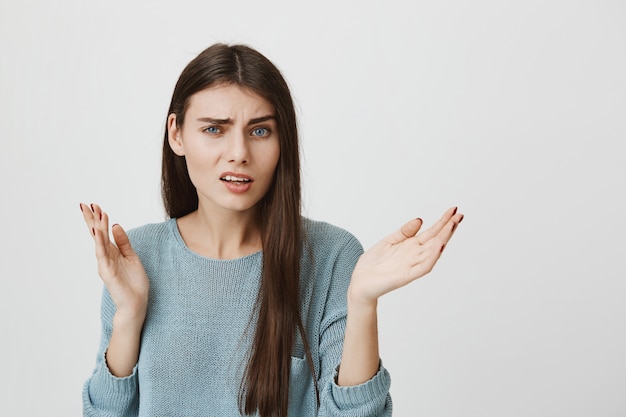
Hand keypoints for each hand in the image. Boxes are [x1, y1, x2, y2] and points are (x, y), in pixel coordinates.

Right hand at [80, 203, 148, 322]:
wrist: (136, 302)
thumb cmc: (134, 282)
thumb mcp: (131, 256)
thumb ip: (123, 242)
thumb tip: (115, 225)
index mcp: (112, 252)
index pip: (103, 232)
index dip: (99, 219)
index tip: (95, 205)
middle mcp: (106, 256)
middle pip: (97, 234)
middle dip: (92, 219)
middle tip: (86, 204)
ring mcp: (105, 263)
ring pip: (99, 241)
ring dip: (97, 226)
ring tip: (95, 213)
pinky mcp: (107, 271)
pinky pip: (102, 254)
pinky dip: (100, 242)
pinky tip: (97, 232)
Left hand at [349, 206, 463, 304]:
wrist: (360, 281)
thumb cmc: (373, 263)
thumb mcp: (389, 241)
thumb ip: (404, 232)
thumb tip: (420, 220)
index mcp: (411, 246)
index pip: (432, 232)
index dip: (443, 221)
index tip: (453, 210)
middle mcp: (415, 255)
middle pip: (436, 240)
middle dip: (448, 228)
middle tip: (459, 215)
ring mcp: (412, 265)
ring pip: (433, 251)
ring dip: (443, 239)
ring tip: (452, 225)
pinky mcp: (406, 276)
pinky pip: (423, 267)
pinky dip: (432, 257)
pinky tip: (439, 245)